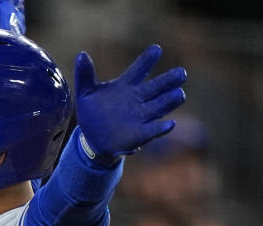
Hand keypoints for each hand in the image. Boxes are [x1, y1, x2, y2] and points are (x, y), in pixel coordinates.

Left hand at [74, 45, 186, 163]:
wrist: (92, 138)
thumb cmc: (91, 112)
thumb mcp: (84, 93)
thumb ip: (85, 75)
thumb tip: (81, 55)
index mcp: (125, 86)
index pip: (139, 70)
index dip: (147, 60)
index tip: (156, 49)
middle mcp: (138, 99)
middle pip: (157, 87)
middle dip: (169, 80)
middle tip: (181, 73)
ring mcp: (141, 116)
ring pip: (160, 106)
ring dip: (170, 101)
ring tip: (180, 94)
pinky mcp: (140, 134)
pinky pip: (153, 131)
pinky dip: (161, 128)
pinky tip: (169, 124)